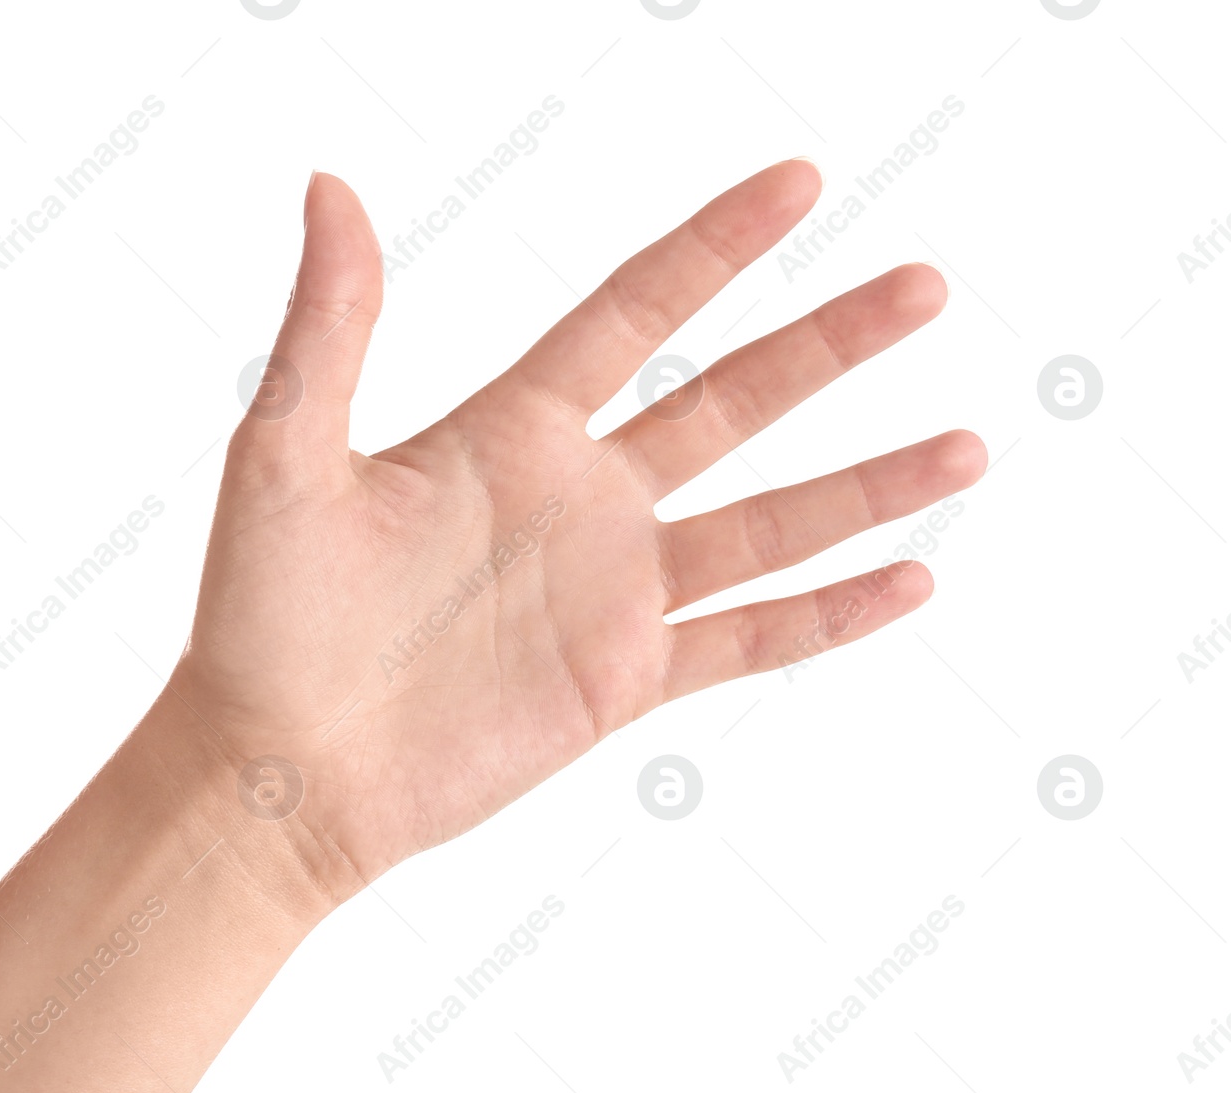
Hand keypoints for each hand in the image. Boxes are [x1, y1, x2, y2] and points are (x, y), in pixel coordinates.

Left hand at [175, 161, 984, 899]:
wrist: (278, 771)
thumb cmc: (262, 616)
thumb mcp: (286, 455)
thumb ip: (329, 326)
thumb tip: (330, 183)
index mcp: (509, 429)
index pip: (636, 313)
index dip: (716, 246)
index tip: (799, 182)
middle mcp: (580, 498)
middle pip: (733, 401)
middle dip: (830, 346)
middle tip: (925, 286)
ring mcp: (612, 591)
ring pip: (769, 523)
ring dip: (868, 486)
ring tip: (968, 444)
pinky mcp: (625, 681)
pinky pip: (750, 641)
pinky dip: (829, 617)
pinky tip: (911, 581)